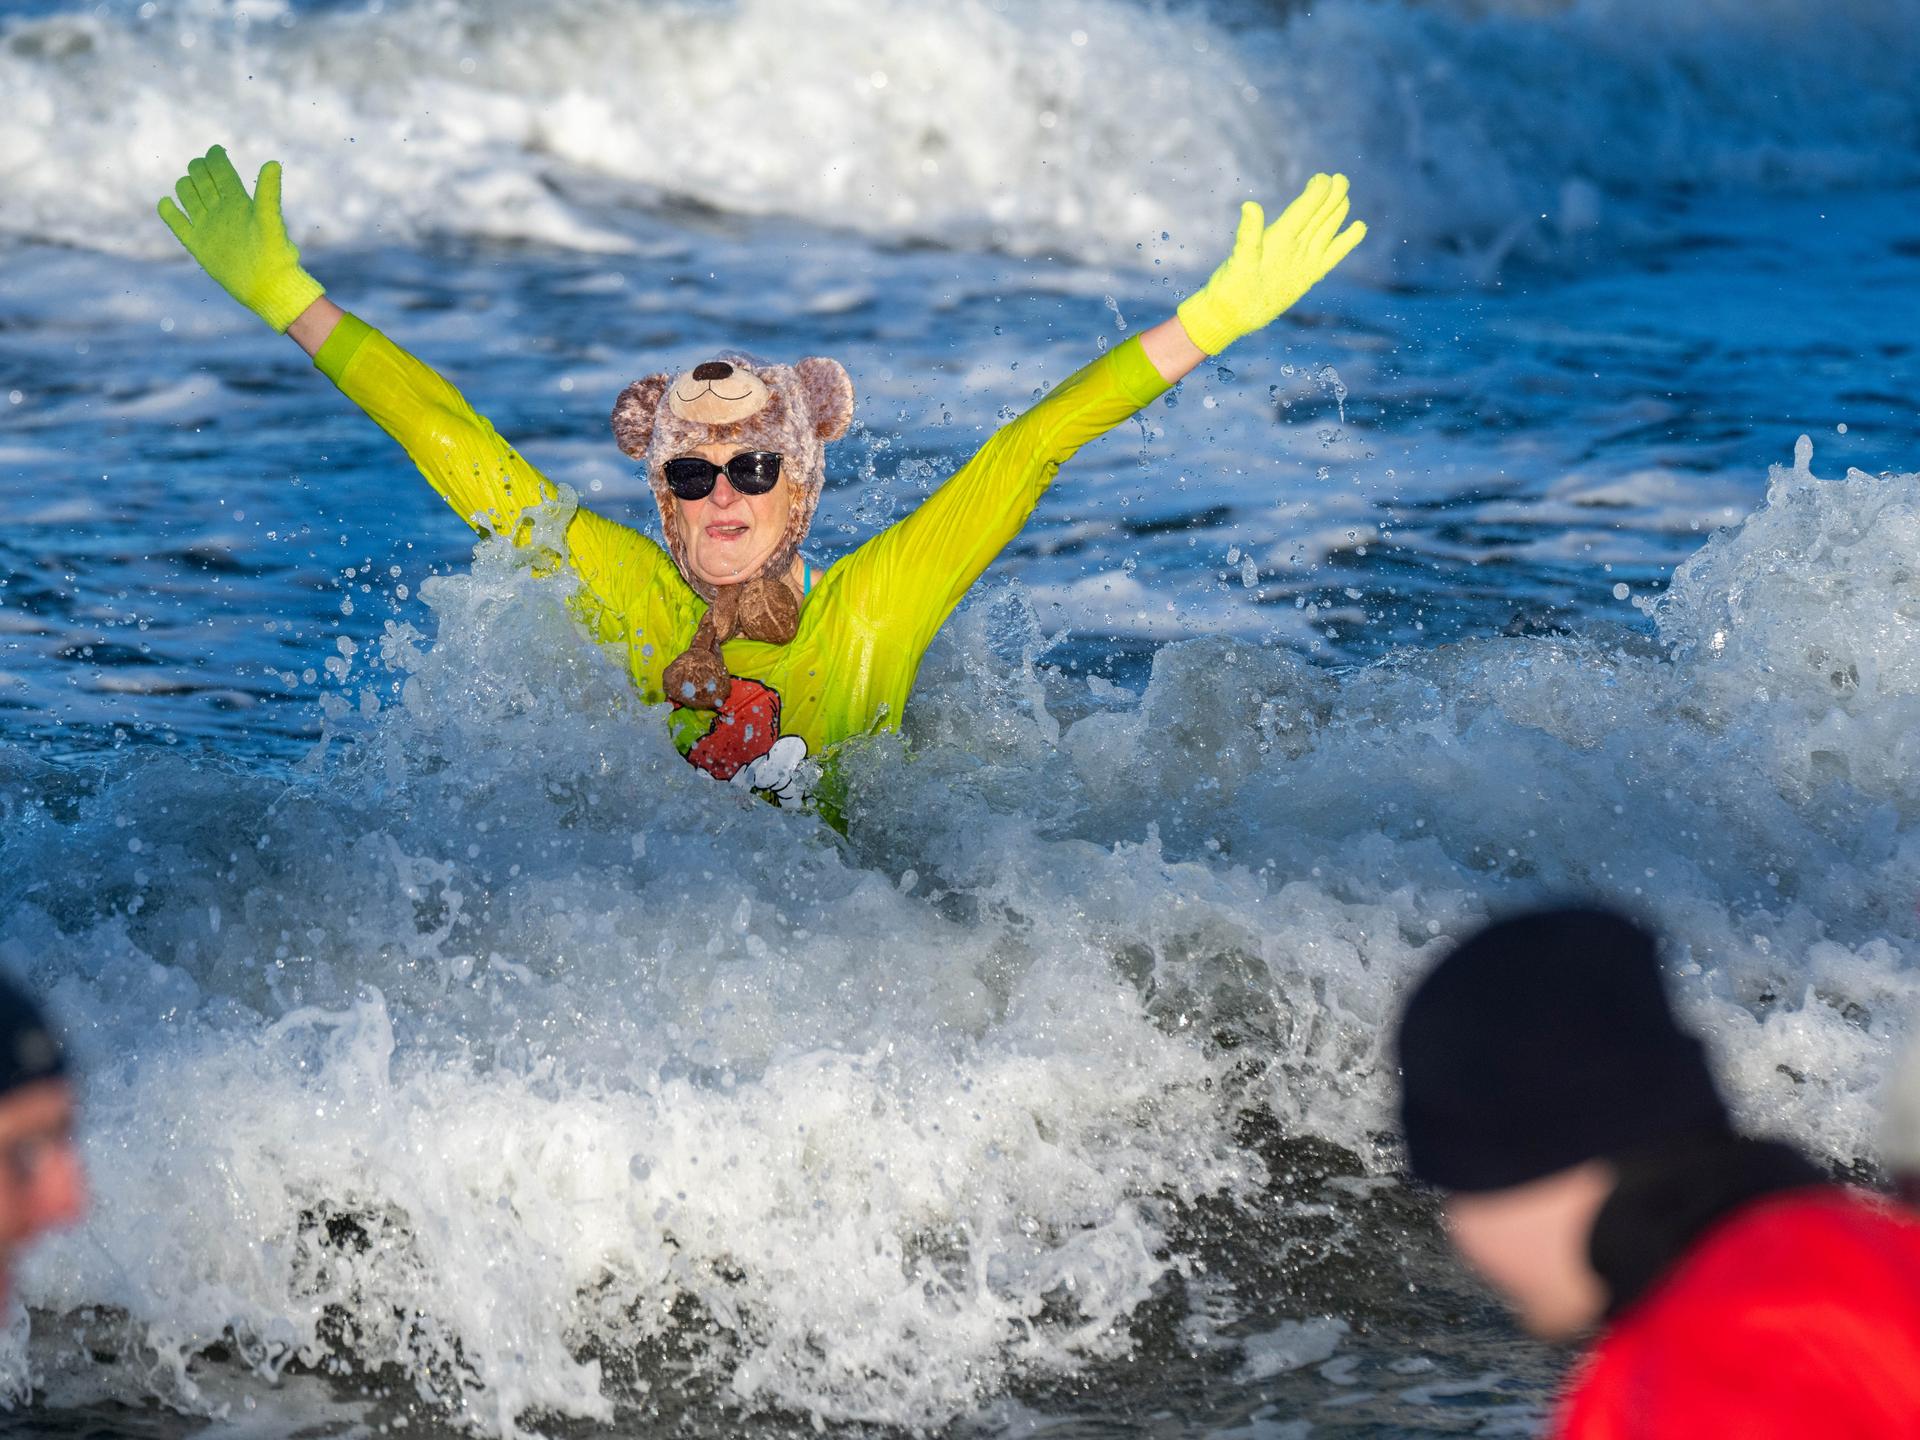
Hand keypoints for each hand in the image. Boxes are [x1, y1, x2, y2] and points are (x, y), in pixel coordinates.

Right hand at [156, 145, 323, 333]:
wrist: (267, 288)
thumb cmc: (275, 256)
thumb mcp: (270, 221)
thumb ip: (268, 193)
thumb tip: (273, 163)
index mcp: (239, 202)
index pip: (222, 172)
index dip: (216, 159)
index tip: (216, 150)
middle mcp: (222, 211)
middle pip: (202, 179)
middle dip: (199, 169)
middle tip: (200, 168)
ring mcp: (208, 226)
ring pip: (189, 196)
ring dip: (185, 186)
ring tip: (189, 186)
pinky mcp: (197, 244)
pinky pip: (177, 223)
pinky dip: (169, 212)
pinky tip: (167, 204)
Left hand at [1175, 174, 1365, 355]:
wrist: (1233, 313)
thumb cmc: (1232, 286)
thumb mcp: (1242, 260)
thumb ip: (1249, 234)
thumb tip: (1249, 206)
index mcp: (1279, 237)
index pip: (1301, 210)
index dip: (1314, 195)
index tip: (1323, 178)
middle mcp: (1293, 245)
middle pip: (1316, 216)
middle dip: (1329, 197)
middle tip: (1340, 179)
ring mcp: (1303, 259)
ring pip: (1325, 230)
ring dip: (1336, 212)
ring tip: (1344, 194)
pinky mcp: (1310, 274)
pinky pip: (1333, 254)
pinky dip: (1345, 242)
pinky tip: (1358, 227)